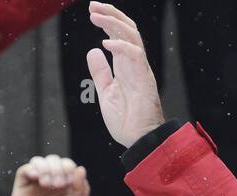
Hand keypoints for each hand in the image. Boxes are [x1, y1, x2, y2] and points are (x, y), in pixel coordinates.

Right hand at [9, 155, 90, 195]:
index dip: (68, 168)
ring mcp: (36, 184)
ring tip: (46, 183)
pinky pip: (24, 170)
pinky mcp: (22, 187)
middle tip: (57, 184)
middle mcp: (52, 182)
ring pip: (39, 162)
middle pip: (54, 160)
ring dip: (44, 167)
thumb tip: (80, 169)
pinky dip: (31, 168)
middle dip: (56, 168)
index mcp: (67, 186)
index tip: (67, 183)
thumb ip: (82, 190)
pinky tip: (36, 177)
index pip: (68, 165)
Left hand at [86, 2, 165, 148]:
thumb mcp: (106, 93)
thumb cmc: (125, 121)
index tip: (92, 11)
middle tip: (92, 5)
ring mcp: (140, 70)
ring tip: (95, 16)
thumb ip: (100, 72)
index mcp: (125, 66)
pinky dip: (120, 46)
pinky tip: (105, 42)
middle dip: (110, 14)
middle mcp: (134, 64)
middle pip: (127, 29)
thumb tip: (93, 50)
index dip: (107, 21)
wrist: (138, 140)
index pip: (119, 35)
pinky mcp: (144, 79)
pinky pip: (135, 55)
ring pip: (132, 36)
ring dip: (113, 23)